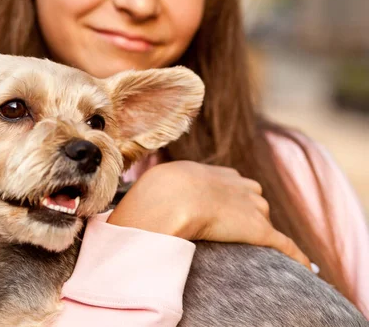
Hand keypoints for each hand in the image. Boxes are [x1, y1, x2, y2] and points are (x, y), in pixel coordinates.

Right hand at [107, 161, 310, 269]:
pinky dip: (295, 256)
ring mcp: (250, 208)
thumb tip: (138, 206)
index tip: (223, 210)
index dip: (232, 199)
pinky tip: (305, 267)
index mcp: (219, 175)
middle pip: (254, 201)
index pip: (237, 185)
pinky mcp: (260, 230)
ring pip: (263, 222)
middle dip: (248, 213)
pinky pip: (284, 245)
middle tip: (231, 230)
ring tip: (259, 249)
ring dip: (262, 233)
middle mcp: (240, 187)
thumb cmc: (160, 190)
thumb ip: (163, 189)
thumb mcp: (162, 182)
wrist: (172, 197)